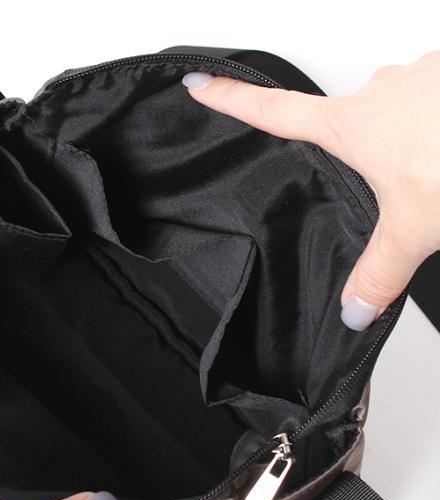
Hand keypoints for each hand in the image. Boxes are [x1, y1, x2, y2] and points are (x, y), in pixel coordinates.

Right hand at [182, 51, 439, 329]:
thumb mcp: (415, 228)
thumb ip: (379, 273)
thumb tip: (352, 312)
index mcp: (352, 125)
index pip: (273, 112)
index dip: (232, 99)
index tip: (198, 82)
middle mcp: (380, 90)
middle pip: (351, 122)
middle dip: (370, 153)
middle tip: (398, 184)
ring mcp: (422, 74)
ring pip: (401, 110)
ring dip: (415, 139)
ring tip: (437, 170)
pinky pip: (435, 96)